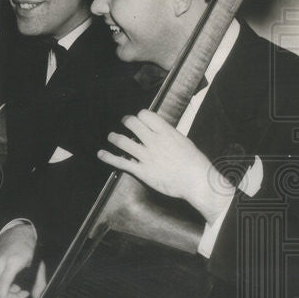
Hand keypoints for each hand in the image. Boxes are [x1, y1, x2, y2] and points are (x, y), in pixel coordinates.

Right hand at [0, 223, 37, 297]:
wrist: (15, 233)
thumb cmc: (27, 249)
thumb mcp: (38, 265)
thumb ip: (39, 283)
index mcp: (12, 262)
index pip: (3, 284)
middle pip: (0, 290)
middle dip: (12, 296)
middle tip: (23, 293)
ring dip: (5, 291)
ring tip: (15, 285)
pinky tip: (7, 281)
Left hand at [98, 110, 232, 222]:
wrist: (197, 182)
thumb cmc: (194, 163)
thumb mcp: (183, 141)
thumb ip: (168, 135)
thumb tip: (159, 130)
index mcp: (166, 132)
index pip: (145, 115)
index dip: (140, 115)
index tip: (139, 119)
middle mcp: (154, 141)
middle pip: (132, 123)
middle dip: (127, 121)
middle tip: (125, 122)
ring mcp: (146, 156)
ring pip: (122, 141)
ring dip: (114, 137)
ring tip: (111, 136)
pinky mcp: (141, 171)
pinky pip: (120, 162)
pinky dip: (108, 157)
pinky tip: (101, 153)